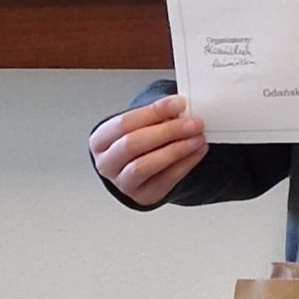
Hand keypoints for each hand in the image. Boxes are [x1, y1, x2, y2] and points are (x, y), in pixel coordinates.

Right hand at [89, 96, 208, 205]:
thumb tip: (179, 108)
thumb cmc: (140, 143)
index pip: (123, 123)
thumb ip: (157, 117)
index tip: (179, 103)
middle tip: (193, 123)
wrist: (140, 171)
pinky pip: (165, 180)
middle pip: (132, 144)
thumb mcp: (142, 126)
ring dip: (176, 150)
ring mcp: (122, 183)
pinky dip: (186, 164)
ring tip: (198, 138)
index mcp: (100, 140)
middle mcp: (106, 163)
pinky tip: (198, 151)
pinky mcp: (144, 195)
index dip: (153, 112)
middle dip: (167, 131)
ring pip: (144, 166)